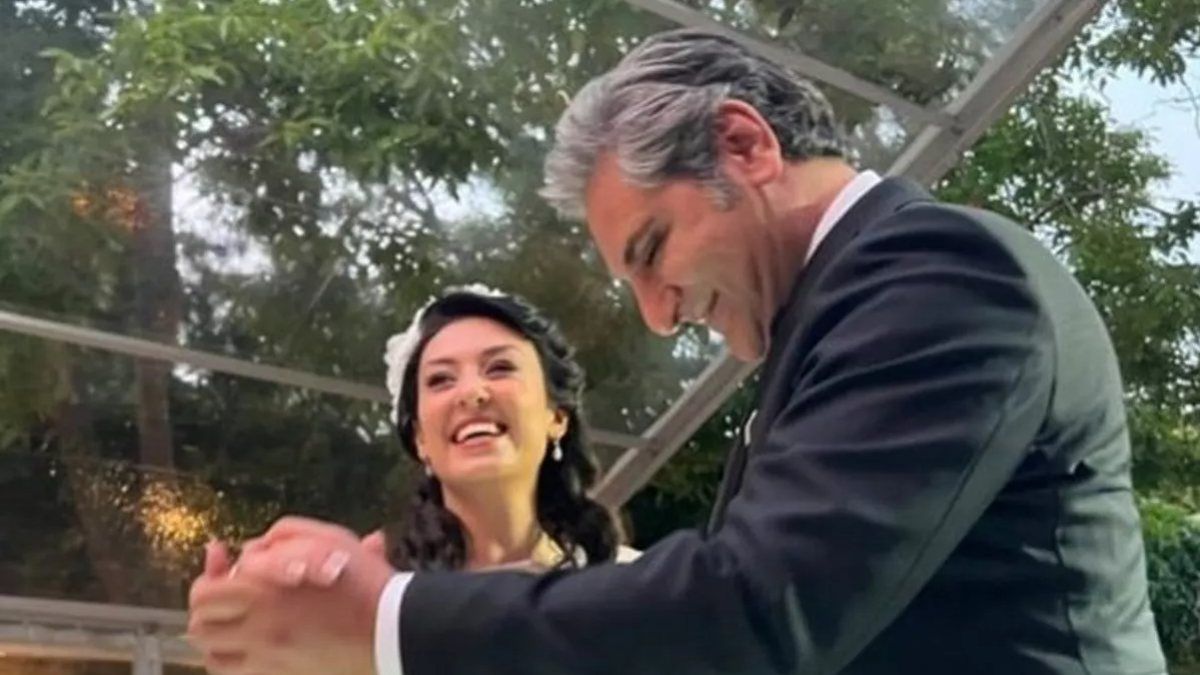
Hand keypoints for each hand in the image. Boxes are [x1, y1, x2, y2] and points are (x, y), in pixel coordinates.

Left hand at [188, 518, 394, 674]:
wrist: (393, 629)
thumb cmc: (366, 583)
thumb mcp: (329, 539)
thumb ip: (284, 534)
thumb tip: (254, 547)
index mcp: (264, 590)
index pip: (204, 592)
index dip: (208, 576)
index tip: (221, 564)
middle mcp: (258, 628)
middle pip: (201, 626)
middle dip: (209, 609)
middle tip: (226, 597)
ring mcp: (268, 659)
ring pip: (214, 655)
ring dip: (219, 638)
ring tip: (235, 625)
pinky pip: (238, 674)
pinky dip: (235, 662)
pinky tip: (252, 648)